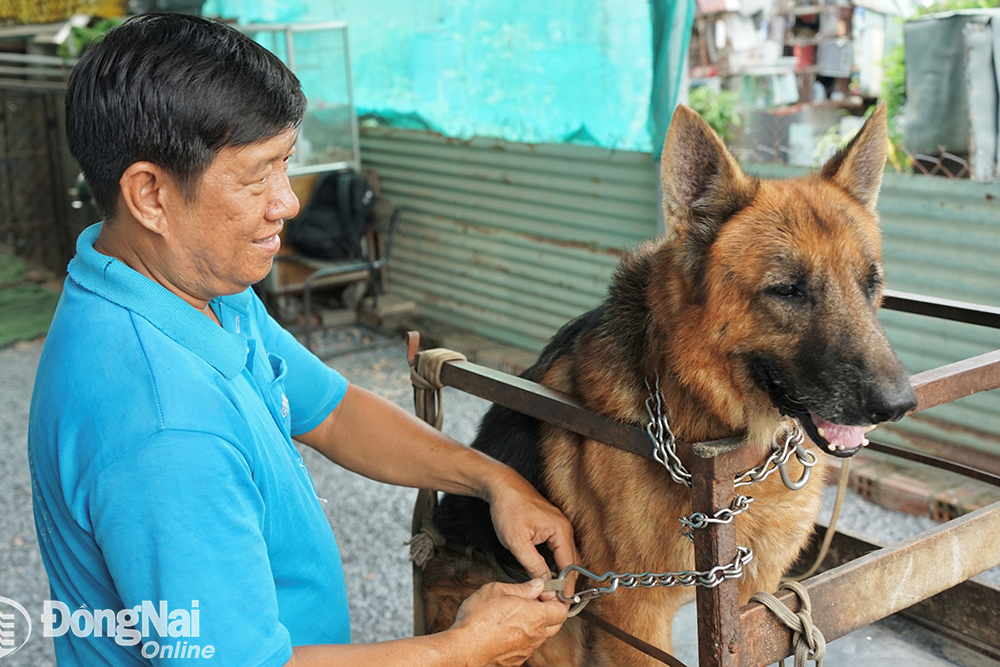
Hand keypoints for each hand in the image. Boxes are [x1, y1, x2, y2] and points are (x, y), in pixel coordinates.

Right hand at [451, 579, 568, 666]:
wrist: (464, 647)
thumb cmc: (478, 620)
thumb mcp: (497, 590)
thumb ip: (522, 588)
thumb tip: (537, 585)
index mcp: (536, 616)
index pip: (562, 609)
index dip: (556, 599)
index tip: (546, 592)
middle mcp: (535, 635)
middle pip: (557, 624)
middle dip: (550, 611)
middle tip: (535, 601)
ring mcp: (527, 649)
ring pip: (542, 635)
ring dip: (537, 624)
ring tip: (518, 613)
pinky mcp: (517, 659)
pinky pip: (529, 645)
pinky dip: (525, 636)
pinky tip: (509, 628)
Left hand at [487, 472, 578, 599]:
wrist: (502, 486)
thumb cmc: (509, 508)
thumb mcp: (517, 542)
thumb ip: (533, 565)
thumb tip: (545, 584)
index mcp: (560, 530)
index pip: (569, 565)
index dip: (565, 585)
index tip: (562, 602)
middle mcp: (564, 527)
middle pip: (572, 562)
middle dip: (566, 581)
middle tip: (557, 600)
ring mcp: (559, 525)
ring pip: (567, 555)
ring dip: (562, 572)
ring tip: (554, 590)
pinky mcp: (552, 525)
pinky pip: (560, 548)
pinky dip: (558, 562)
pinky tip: (549, 572)